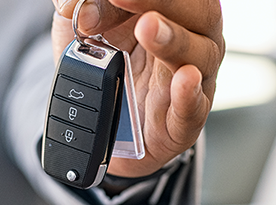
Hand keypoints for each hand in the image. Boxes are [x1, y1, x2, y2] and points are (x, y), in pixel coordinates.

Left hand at [50, 0, 224, 177]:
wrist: (100, 122)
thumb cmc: (104, 64)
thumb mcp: (83, 26)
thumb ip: (82, 6)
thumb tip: (75, 5)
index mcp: (172, 11)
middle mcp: (192, 38)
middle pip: (198, 14)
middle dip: (162, 2)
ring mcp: (194, 80)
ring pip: (200, 56)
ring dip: (174, 40)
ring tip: (148, 28)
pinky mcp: (185, 121)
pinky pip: (195, 107)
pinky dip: (189, 94)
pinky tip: (184, 78)